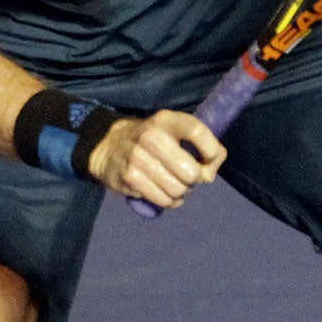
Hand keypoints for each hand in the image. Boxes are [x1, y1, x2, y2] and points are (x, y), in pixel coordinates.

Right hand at [87, 111, 224, 210]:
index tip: (211, 158)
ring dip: (181, 191)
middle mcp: (150, 136)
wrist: (110, 147)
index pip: (196, 130)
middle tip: (186, 175)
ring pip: (178, 189)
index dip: (211, 149)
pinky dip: (170, 201)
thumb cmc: (156, 143)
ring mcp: (137, 157)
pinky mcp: (129, 177)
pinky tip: (166, 194)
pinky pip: (164, 200)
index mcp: (166, 120)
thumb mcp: (178, 134)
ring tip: (174, 184)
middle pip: (190, 171)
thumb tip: (209, 174)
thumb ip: (206, 148)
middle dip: (194, 179)